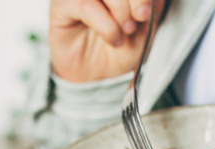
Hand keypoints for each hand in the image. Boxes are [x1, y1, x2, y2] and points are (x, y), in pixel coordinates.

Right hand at [49, 0, 165, 81]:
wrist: (95, 76)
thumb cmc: (117, 50)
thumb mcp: (145, 31)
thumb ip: (152, 9)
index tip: (148, 13)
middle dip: (137, 0)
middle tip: (138, 21)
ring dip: (121, 12)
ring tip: (125, 32)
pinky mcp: (62, 3)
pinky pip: (86, 4)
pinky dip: (106, 25)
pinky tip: (112, 38)